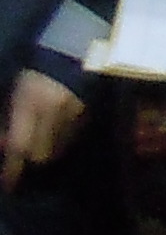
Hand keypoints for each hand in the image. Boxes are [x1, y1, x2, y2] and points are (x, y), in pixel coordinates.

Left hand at [1, 70, 82, 189]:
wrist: (74, 50)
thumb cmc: (35, 70)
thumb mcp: (16, 93)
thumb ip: (9, 119)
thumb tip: (4, 145)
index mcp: (30, 104)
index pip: (18, 145)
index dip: (12, 168)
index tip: (8, 185)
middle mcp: (54, 112)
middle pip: (41, 154)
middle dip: (30, 160)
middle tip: (22, 158)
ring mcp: (73, 113)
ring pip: (58, 148)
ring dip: (46, 151)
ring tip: (38, 144)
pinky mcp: (87, 113)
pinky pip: (71, 137)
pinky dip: (60, 140)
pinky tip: (54, 131)